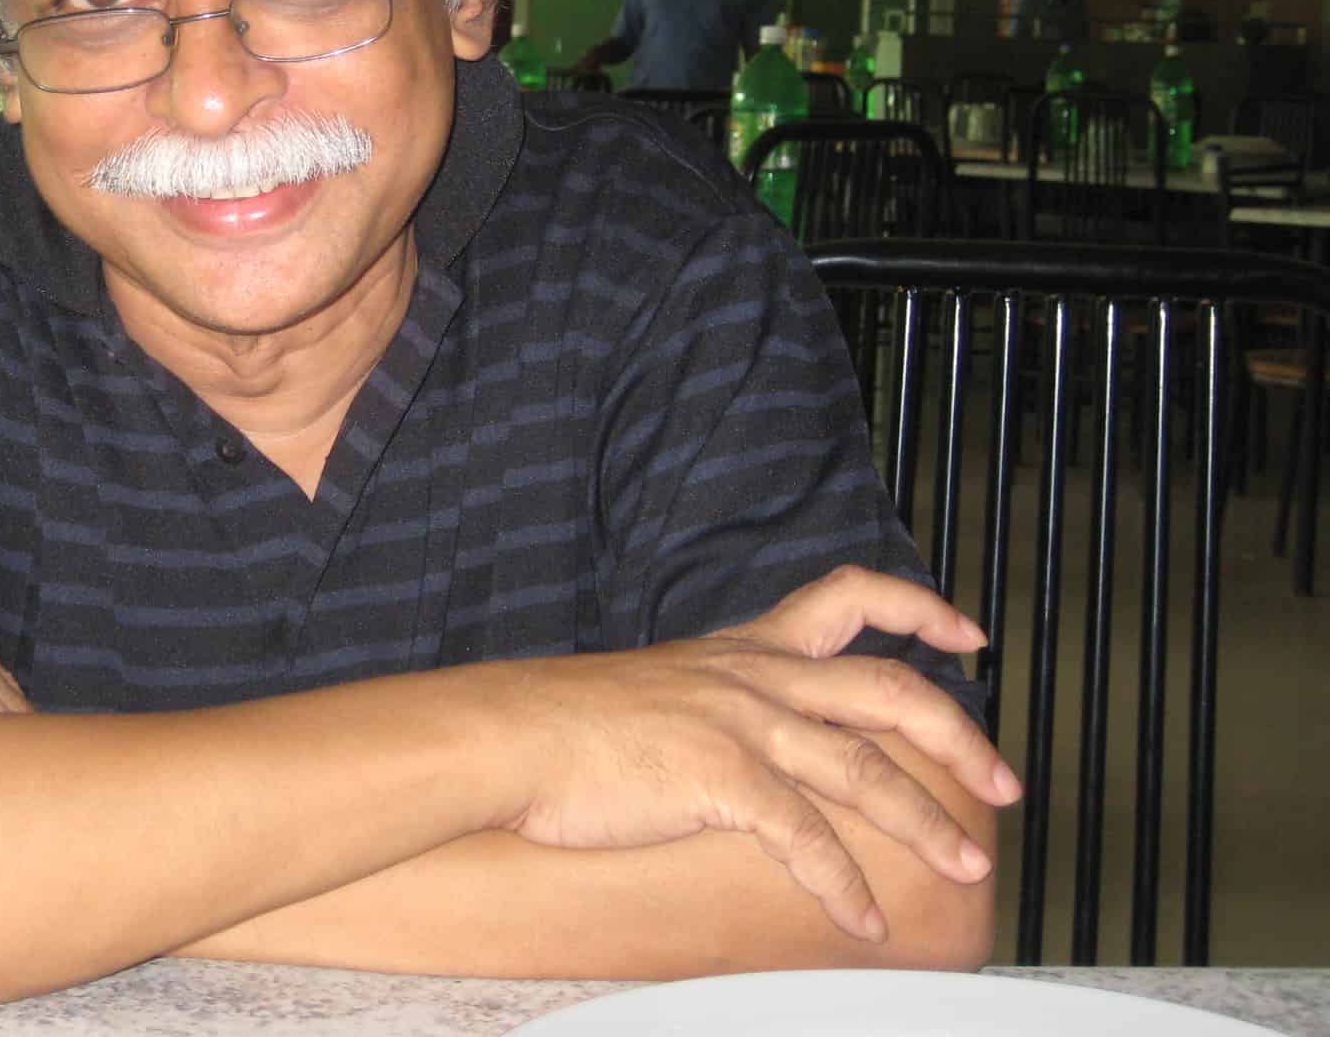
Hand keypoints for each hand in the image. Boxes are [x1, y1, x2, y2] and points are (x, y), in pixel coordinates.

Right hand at [502, 567, 1016, 941]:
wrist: (508, 735)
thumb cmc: (565, 724)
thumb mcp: (655, 689)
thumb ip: (709, 702)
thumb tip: (735, 742)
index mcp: (742, 648)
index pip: (848, 596)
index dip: (919, 609)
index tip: (969, 637)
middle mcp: (754, 676)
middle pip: (888, 689)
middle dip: (961, 737)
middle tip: (1006, 781)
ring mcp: (740, 722)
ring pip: (865, 768)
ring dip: (929, 823)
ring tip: (970, 865)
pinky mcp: (719, 775)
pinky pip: (806, 836)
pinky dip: (845, 883)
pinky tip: (865, 918)